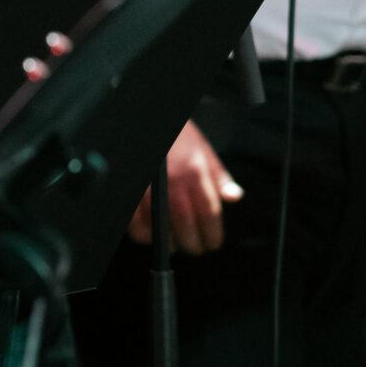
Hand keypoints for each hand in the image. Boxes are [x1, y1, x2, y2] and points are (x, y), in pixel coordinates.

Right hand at [123, 120, 241, 253]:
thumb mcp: (203, 150)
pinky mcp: (130, 190)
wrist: (148, 119)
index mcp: (194, 172)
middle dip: (193, 244)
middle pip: (186, 225)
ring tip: (174, 244)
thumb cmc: (176, 134)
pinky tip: (151, 234)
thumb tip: (234, 197)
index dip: (212, 235)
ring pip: (160, 228)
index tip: (212, 243)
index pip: (209, 214)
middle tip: (195, 248)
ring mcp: (149, 187)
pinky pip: (135, 222)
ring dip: (169, 243)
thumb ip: (220, 177)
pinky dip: (143, 234)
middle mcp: (173, 181)